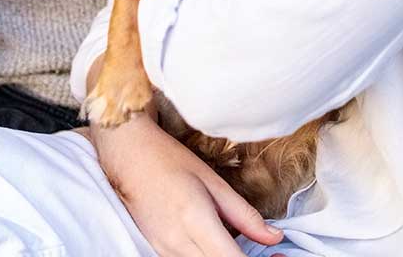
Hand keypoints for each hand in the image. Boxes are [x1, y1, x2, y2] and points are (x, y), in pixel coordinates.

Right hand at [88, 111, 285, 256]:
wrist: (128, 155)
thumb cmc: (169, 160)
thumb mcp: (213, 181)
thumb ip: (245, 215)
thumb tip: (275, 237)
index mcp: (196, 221)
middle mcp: (178, 243)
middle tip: (270, 256)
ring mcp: (164, 251)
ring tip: (246, 250)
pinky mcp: (158, 251)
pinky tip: (222, 248)